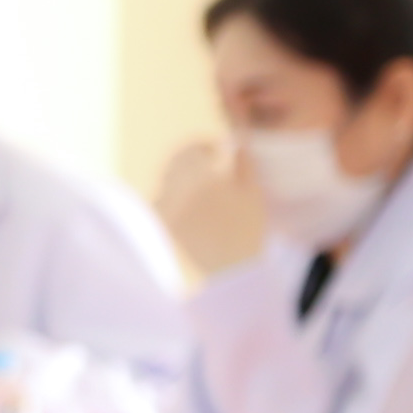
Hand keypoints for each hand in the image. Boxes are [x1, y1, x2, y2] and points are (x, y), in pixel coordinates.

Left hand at [153, 136, 270, 281]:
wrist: (233, 267)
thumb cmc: (248, 228)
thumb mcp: (252, 192)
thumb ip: (243, 164)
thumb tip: (236, 144)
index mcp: (201, 180)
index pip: (190, 150)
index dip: (202, 145)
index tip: (215, 148)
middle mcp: (178, 192)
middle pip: (174, 162)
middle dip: (189, 157)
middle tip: (206, 159)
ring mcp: (167, 208)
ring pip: (165, 180)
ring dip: (179, 174)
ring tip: (200, 180)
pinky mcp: (163, 222)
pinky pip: (160, 199)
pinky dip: (170, 193)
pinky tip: (187, 199)